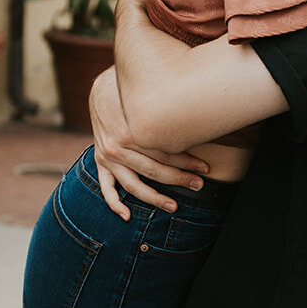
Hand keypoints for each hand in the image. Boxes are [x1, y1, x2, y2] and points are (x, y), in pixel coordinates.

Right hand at [88, 67, 208, 220]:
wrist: (101, 92)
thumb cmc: (132, 96)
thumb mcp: (148, 100)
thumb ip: (168, 112)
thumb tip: (199, 114)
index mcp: (130, 132)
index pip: (164, 152)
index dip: (187, 161)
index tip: (205, 168)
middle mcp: (118, 147)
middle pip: (153, 169)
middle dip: (178, 178)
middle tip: (198, 185)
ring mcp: (108, 157)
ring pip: (134, 184)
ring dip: (154, 197)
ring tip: (173, 206)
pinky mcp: (101, 162)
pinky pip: (106, 187)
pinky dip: (115, 203)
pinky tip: (127, 216)